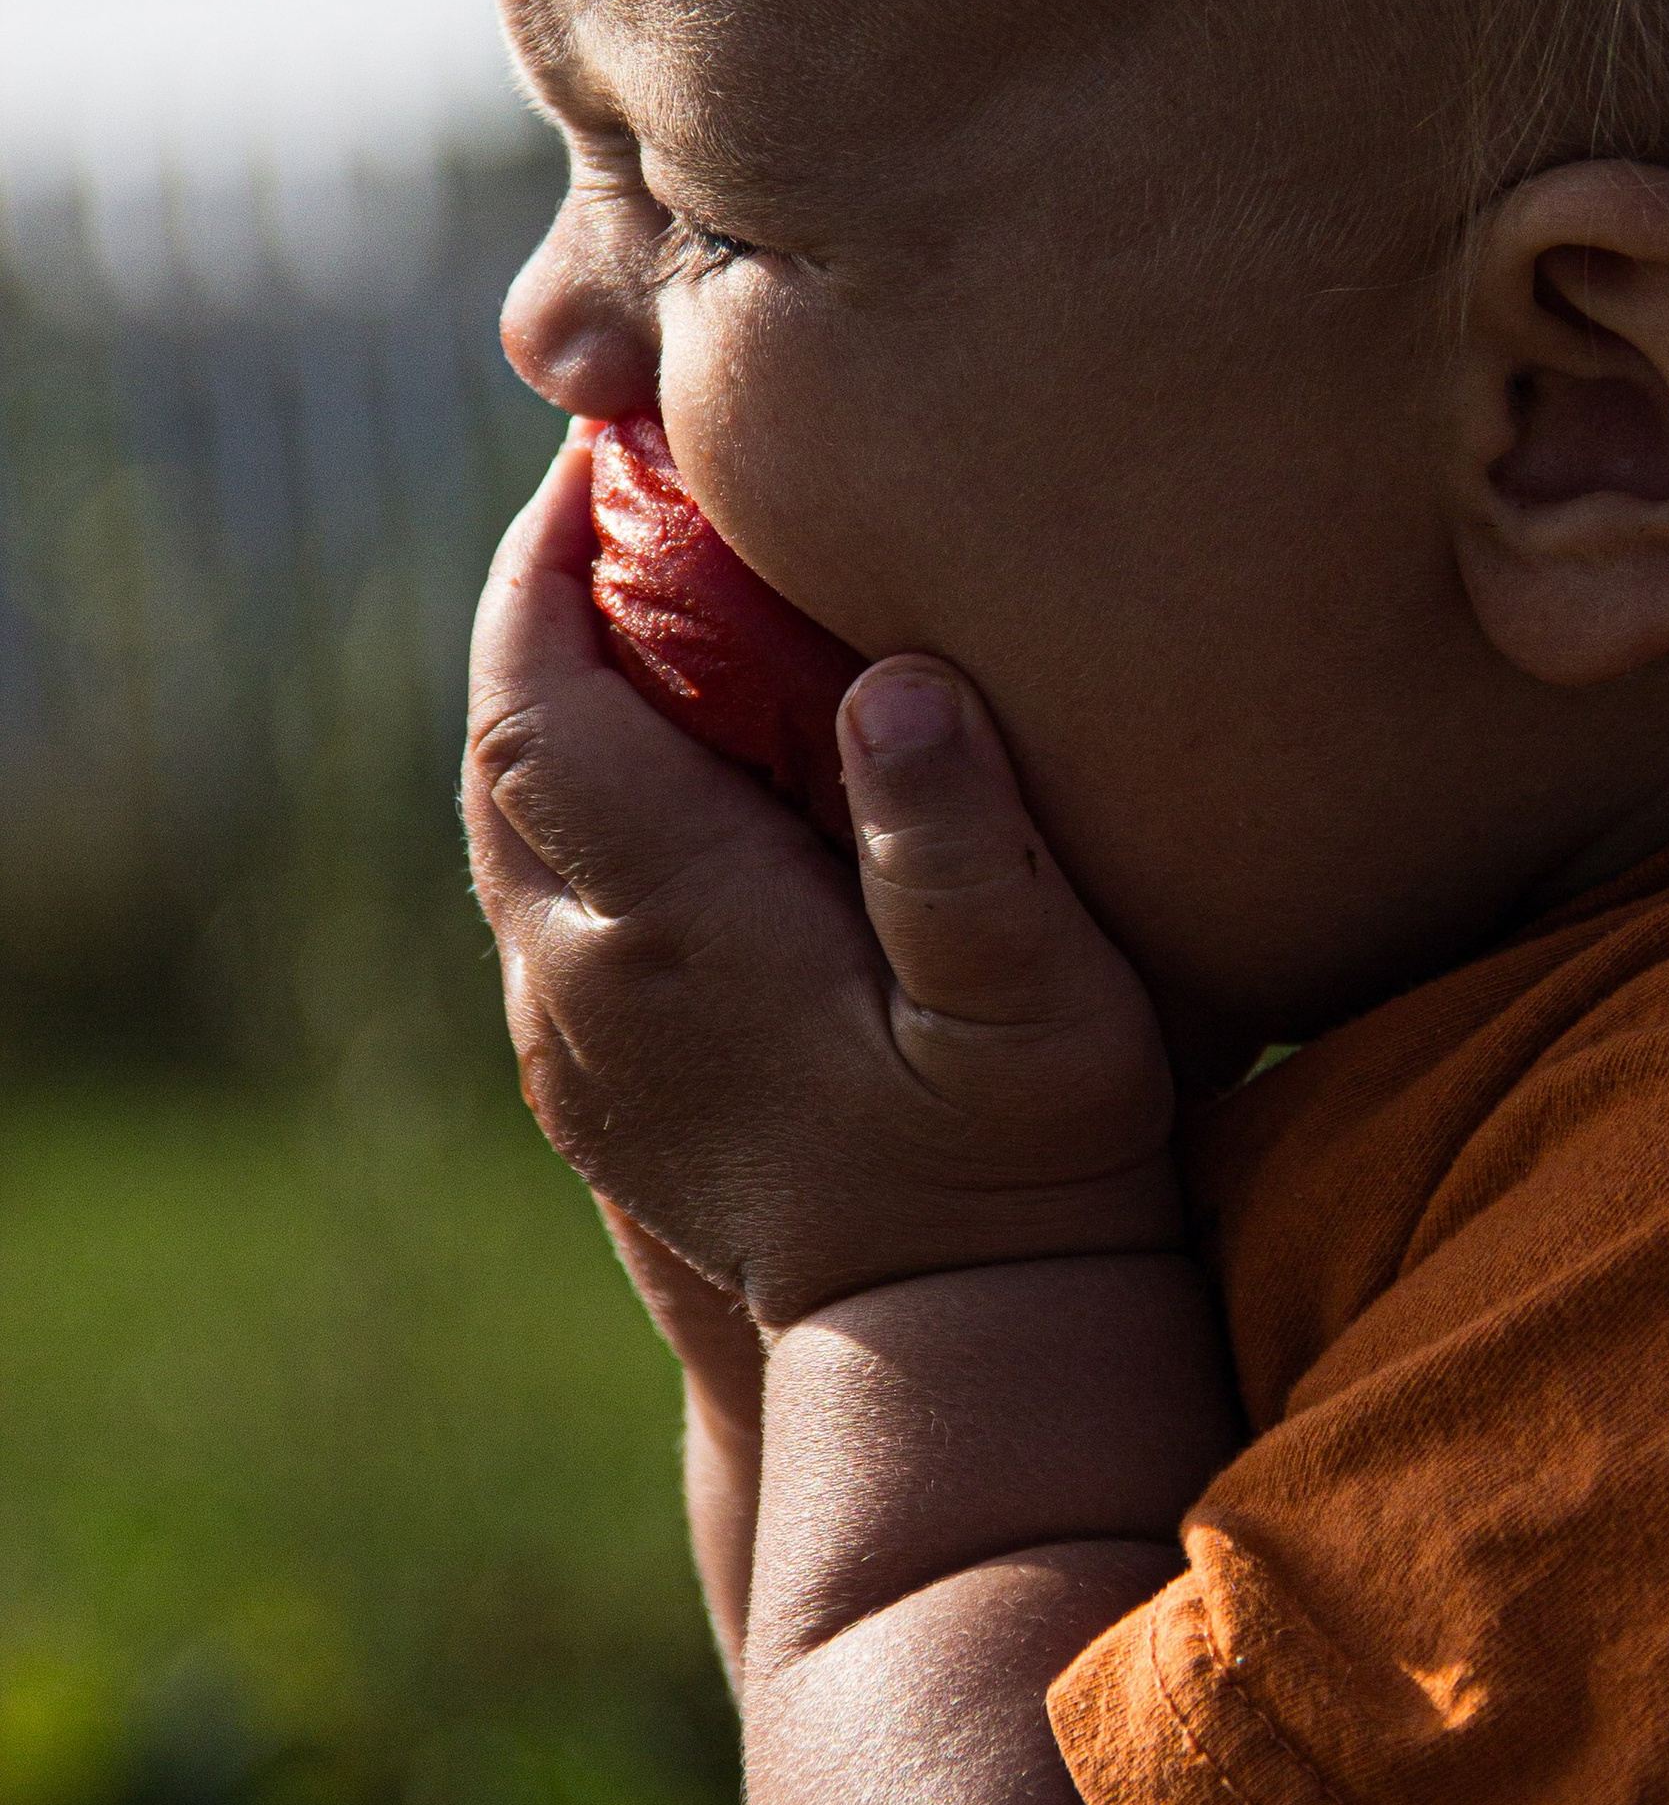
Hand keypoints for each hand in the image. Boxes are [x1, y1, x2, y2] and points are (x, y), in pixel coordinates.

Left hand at [462, 434, 1182, 1319]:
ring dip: (554, 704)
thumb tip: (893, 683)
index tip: (606, 448)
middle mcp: (580, 980)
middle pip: (500, 747)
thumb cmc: (1023, 1170)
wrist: (952, 1356)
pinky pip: (546, 903)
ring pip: (509, 828)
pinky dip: (579, 802)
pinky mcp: (593, 1088)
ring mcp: (572, 1043)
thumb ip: (962, 848)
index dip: (548, 559)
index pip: (540, 697)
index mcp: (669, 928)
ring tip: (644, 605)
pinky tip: (674, 773)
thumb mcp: (1033, 1010)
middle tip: (624, 496)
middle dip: (539, 607)